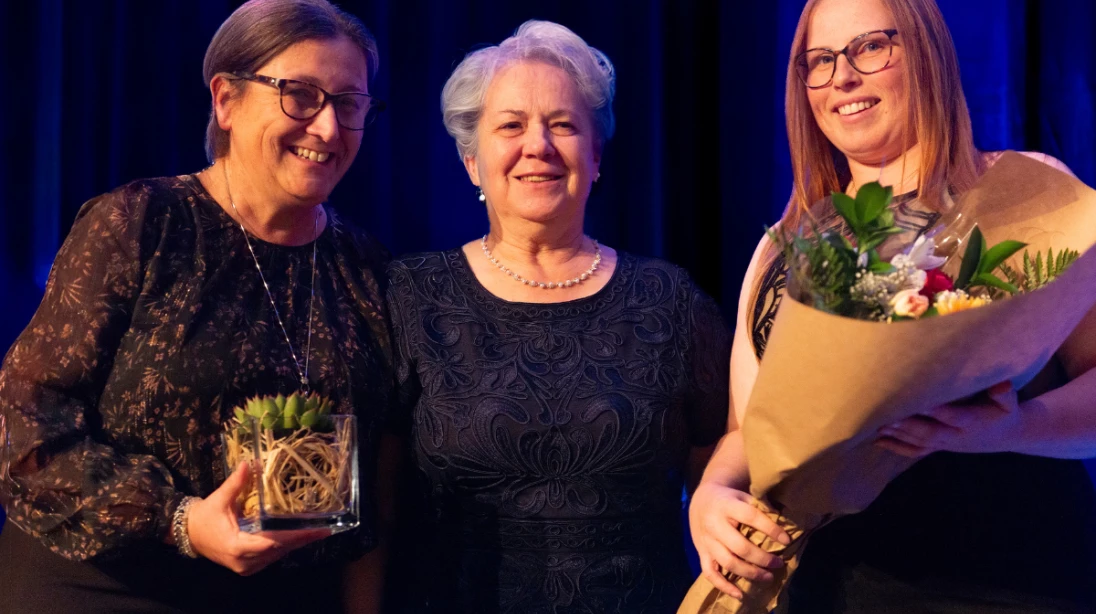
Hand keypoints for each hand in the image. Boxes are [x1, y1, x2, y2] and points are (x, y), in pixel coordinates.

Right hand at [186, 462, 330, 575]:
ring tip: (317, 532)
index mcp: (237, 546)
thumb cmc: (203, 517)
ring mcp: (247, 566)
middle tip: (324, 530)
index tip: (314, 530)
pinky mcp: (248, 566)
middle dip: (302, 539)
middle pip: (279, 550)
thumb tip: (249, 463)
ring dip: (295, 543)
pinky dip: (284, 546)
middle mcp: (244, 561)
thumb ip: (235, 483)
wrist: (189, 535)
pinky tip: (299, 536)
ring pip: (277, 554)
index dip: (294, 535)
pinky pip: (271, 556)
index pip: (272, 541)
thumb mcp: (219, 499)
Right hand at [689, 481, 790, 599]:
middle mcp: (714, 523)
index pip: (750, 517)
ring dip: (750, 573)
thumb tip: (786, 522)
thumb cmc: (729, 499)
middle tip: (779, 564)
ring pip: (727, 562)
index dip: (770, 529)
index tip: (787, 540)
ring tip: (768, 577)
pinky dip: (724, 586)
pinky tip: (739, 594)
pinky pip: (710, 573)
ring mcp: (706, 540)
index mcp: (727, 505)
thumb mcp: (743, 495)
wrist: (700, 500)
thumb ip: (760, 507)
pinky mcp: (701, 552)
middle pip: (739, 546)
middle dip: (762, 558)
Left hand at [876, 381, 1020, 457]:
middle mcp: (956, 435)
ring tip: (877, 427)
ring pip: (919, 442)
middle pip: (930, 432)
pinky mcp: (939, 446)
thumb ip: (1005, 394)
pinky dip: (897, 447)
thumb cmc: (1004, 412)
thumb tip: (1001, 385)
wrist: (1007, 435)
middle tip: (888, 418)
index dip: (937, 411)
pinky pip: (916, 451)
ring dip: (898, 435)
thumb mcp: (1010, 403)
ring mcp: (946, 443)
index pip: (952, 416)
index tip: (920, 403)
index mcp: (972, 422)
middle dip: (909, 426)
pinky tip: (877, 442)